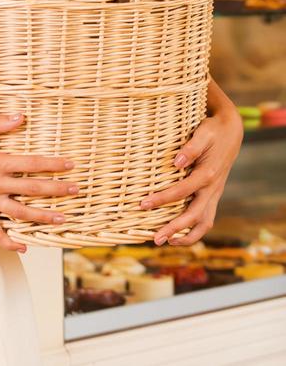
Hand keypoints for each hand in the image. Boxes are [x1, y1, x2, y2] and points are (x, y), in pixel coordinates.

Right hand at [0, 113, 76, 252]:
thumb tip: (21, 115)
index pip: (32, 164)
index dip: (53, 164)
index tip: (70, 165)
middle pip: (32, 190)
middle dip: (57, 190)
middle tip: (75, 191)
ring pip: (20, 214)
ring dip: (43, 217)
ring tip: (62, 219)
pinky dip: (10, 243)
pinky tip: (24, 247)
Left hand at [140, 104, 242, 246]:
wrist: (231, 133)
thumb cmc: (213, 131)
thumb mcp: (203, 133)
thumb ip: (191, 148)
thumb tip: (176, 162)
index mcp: (208, 174)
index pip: (181, 191)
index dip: (162, 199)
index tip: (143, 204)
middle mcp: (212, 189)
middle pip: (194, 216)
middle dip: (174, 228)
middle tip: (155, 239)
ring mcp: (214, 194)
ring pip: (205, 223)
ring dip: (187, 236)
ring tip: (167, 242)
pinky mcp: (212, 196)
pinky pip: (206, 219)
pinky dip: (194, 230)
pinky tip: (178, 234)